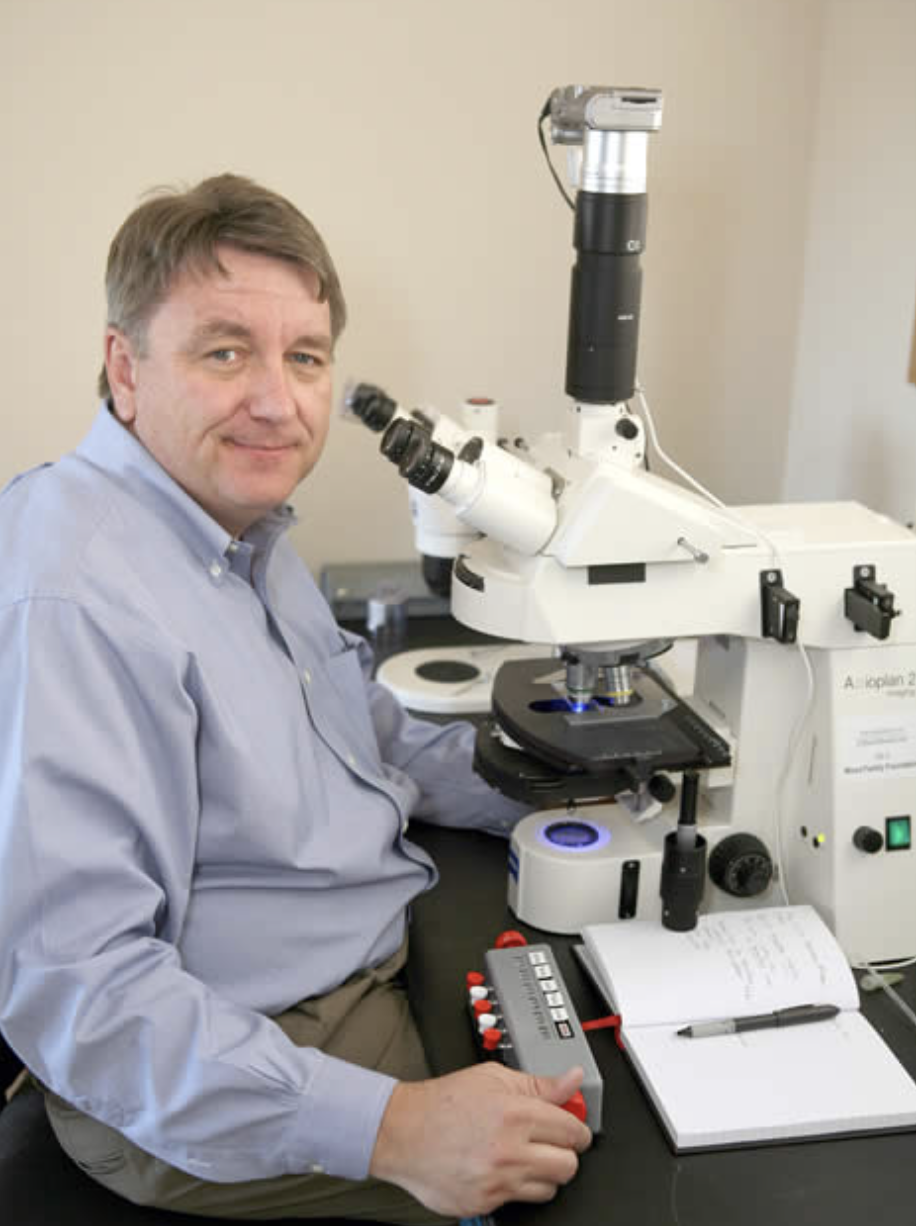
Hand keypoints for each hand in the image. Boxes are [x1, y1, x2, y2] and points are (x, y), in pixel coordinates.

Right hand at [369, 1062, 591, 1217]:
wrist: (401, 1132)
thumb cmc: (442, 1103)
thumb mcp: (492, 1078)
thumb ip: (538, 1083)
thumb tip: (572, 1080)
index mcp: (515, 1114)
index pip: (572, 1131)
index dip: (577, 1129)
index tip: (573, 1129)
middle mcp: (510, 1151)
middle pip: (568, 1165)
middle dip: (564, 1153)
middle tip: (551, 1143)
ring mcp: (498, 1181)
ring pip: (549, 1188)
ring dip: (543, 1173)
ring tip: (524, 1156)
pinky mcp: (485, 1202)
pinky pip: (519, 1201)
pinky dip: (515, 1187)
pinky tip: (500, 1169)